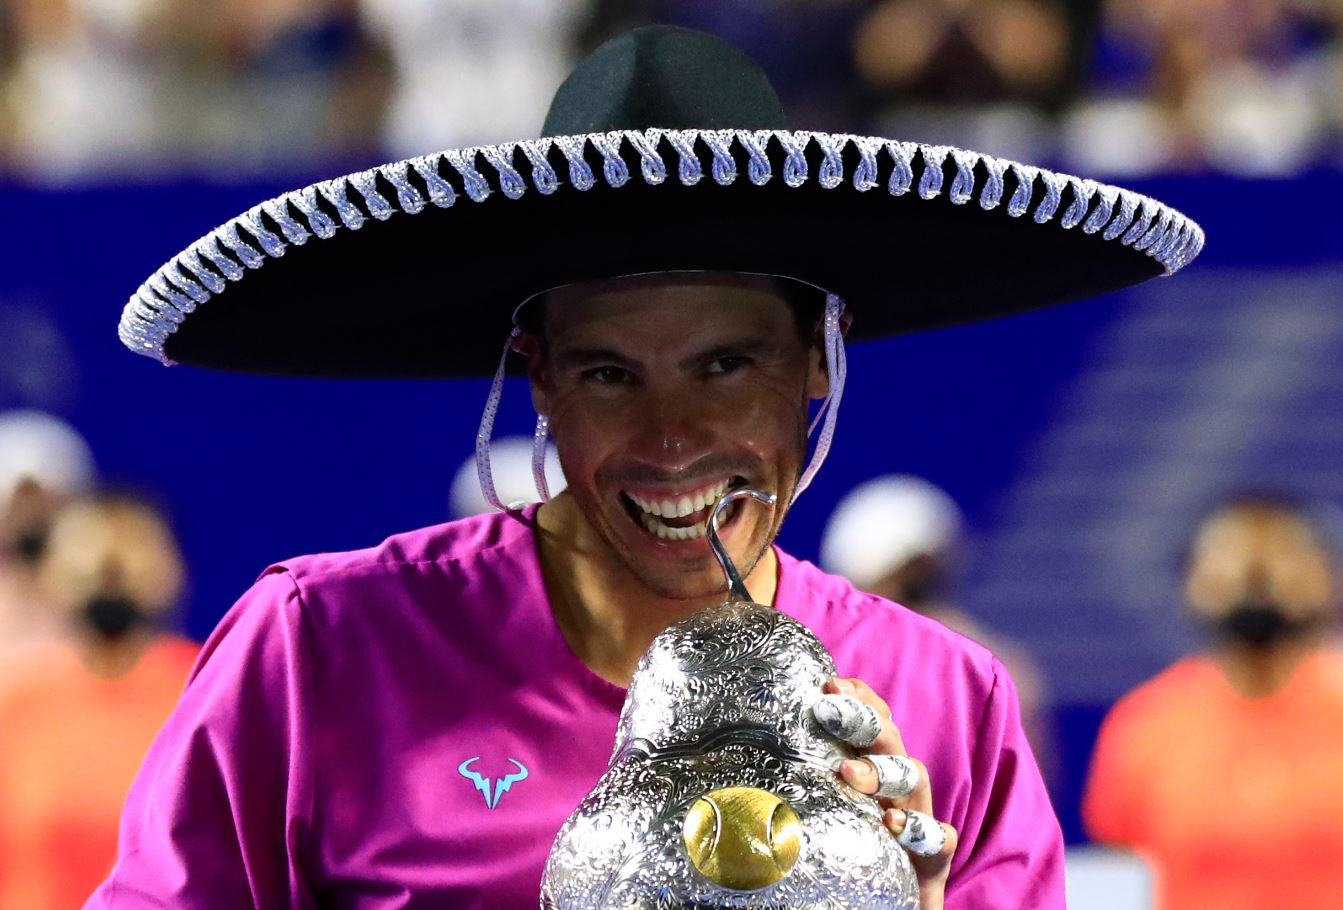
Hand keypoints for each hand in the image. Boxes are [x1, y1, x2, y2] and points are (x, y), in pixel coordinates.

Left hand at [814, 677, 958, 909]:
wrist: (900, 897)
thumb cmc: (852, 845)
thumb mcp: (827, 805)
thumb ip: (799, 779)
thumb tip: (733, 759)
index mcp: (875, 766)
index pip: (874, 718)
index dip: (857, 696)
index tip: (827, 683)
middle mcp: (899, 785)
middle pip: (889, 739)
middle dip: (863, 719)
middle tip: (829, 710)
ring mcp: (919, 816)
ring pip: (913, 777)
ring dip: (882, 770)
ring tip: (848, 773)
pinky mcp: (933, 856)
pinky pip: (938, 837)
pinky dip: (919, 828)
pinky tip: (892, 824)